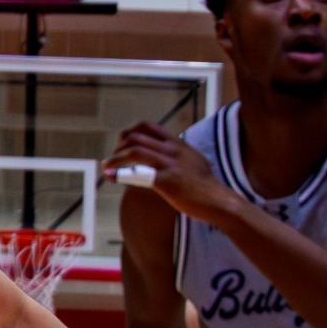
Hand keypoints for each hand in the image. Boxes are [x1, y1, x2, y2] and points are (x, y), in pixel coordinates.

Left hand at [105, 123, 233, 223]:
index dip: (129, 132)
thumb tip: (160, 158)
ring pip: (134, 151)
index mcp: (177, 144)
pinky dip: (120, 174)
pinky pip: (138, 174)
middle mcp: (172, 149)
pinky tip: (112, 178)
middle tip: (112, 158)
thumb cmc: (205, 186)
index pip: (148, 126)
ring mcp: (169, 164)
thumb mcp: (192, 161)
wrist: (219, 201)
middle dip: (118, 146)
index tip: (121, 143)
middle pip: (136, 137)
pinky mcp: (167, 180)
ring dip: (115, 158)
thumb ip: (177, 156)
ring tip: (107, 166)